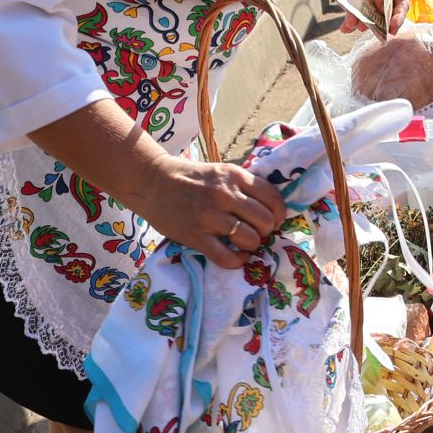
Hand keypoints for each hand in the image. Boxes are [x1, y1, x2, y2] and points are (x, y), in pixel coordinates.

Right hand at [129, 153, 287, 269]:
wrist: (153, 182)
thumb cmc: (190, 178)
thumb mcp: (221, 171)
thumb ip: (242, 185)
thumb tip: (270, 205)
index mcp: (234, 176)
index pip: (272, 197)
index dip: (279, 213)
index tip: (276, 220)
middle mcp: (225, 195)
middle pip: (264, 220)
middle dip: (267, 230)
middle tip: (260, 232)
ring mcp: (210, 216)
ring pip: (249, 239)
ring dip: (253, 245)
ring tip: (247, 243)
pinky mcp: (195, 236)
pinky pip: (226, 257)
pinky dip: (238, 261)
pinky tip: (239, 257)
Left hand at [320, 0, 408, 34]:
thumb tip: (384, 10)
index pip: (401, 1)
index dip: (398, 15)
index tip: (392, 27)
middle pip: (387, 14)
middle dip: (382, 24)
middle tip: (377, 33)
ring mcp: (368, 0)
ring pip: (370, 19)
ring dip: (363, 24)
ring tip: (354, 25)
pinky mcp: (353, 4)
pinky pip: (354, 18)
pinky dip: (350, 24)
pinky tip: (345, 27)